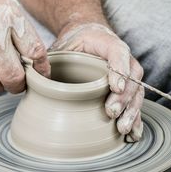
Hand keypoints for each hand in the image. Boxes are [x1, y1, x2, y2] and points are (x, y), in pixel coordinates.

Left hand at [49, 23, 143, 141]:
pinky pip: (135, 102)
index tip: (114, 87)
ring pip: (137, 91)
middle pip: (131, 76)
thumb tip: (33, 76)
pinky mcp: (126, 87)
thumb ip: (51, 59)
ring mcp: (127, 73)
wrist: (86, 37)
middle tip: (111, 113)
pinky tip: (132, 134)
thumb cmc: (73, 43)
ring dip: (131, 111)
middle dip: (124, 97)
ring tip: (122, 129)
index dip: (119, 69)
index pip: (118, 52)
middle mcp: (122, 57)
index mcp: (106, 43)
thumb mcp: (61, 46)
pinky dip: (135, 118)